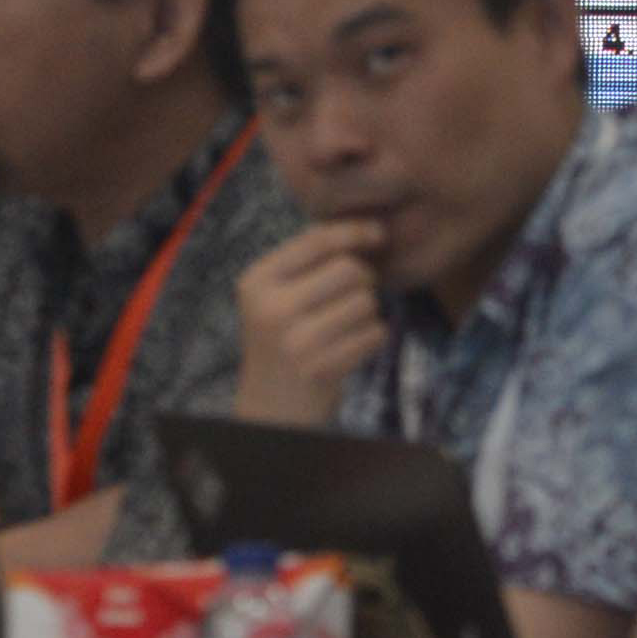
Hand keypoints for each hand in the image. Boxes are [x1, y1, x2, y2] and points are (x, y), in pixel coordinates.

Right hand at [231, 221, 388, 426]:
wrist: (270, 410)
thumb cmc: (282, 342)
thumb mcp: (276, 296)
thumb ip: (308, 262)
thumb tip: (365, 228)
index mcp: (257, 282)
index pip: (316, 240)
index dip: (355, 231)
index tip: (379, 233)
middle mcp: (271, 308)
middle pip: (349, 269)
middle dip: (364, 279)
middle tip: (354, 296)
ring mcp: (295, 341)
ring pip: (366, 302)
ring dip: (369, 313)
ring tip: (348, 326)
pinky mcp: (320, 369)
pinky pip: (374, 334)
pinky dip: (374, 338)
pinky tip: (354, 347)